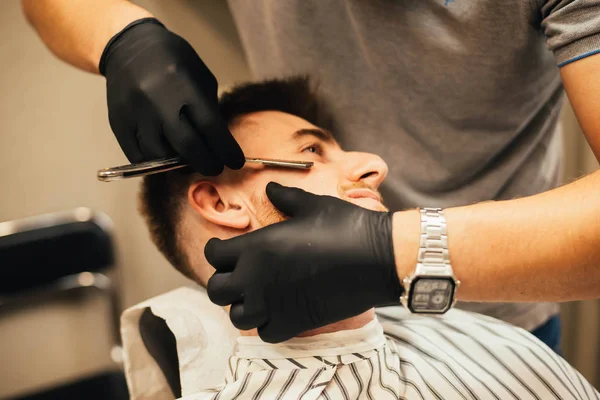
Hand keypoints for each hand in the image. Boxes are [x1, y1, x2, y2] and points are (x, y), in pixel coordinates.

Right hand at [99, 18, 243, 174]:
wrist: (128, 47)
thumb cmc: (173, 63)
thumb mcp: (200, 77)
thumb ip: (209, 110)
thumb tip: (218, 146)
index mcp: (184, 86)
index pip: (210, 127)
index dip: (226, 150)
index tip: (235, 163)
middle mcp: (158, 101)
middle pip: (187, 147)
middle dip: (206, 164)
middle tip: (214, 168)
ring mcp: (135, 114)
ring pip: (160, 157)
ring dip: (178, 166)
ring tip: (188, 160)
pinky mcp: (118, 123)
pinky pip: (138, 157)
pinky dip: (155, 164)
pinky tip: (166, 158)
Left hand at [205, 182, 400, 342]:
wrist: (375, 258)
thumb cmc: (343, 226)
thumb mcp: (311, 205)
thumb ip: (284, 197)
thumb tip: (271, 186)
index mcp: (256, 247)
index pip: (214, 255)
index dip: (216, 251)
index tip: (224, 250)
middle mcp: (257, 278)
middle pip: (216, 290)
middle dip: (223, 282)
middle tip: (237, 275)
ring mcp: (273, 304)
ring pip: (236, 316)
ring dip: (242, 307)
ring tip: (255, 296)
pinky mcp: (293, 322)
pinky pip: (264, 333)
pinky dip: (266, 325)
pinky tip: (277, 312)